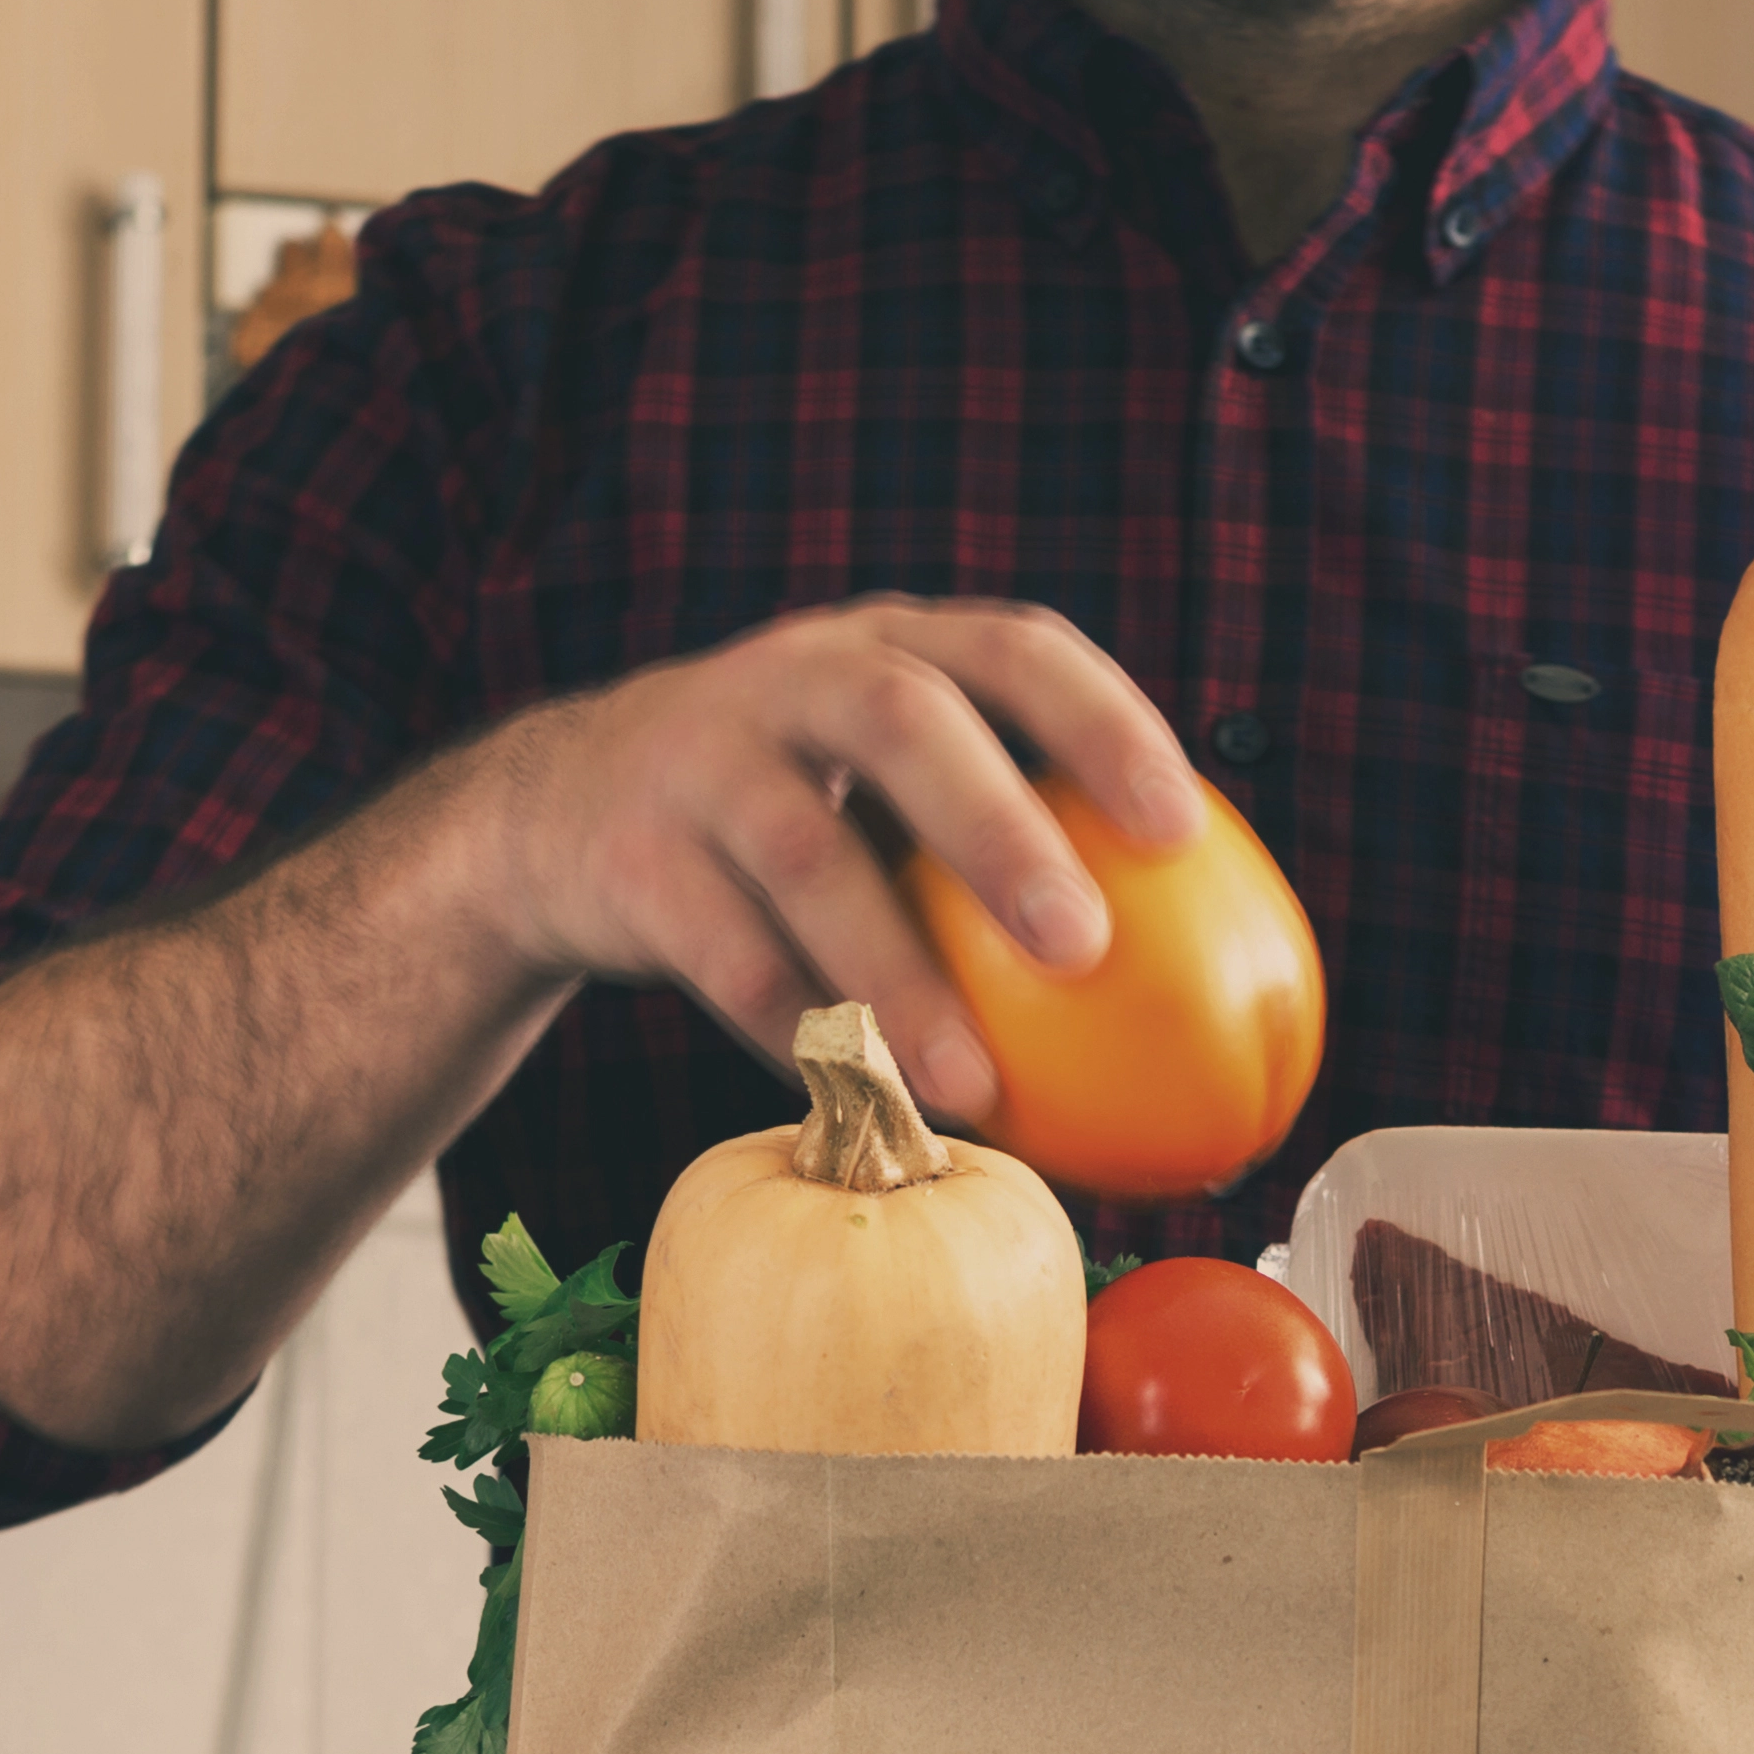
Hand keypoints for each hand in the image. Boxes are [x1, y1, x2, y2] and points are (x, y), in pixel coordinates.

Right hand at [473, 597, 1203, 1122]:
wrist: (557, 817)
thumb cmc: (789, 814)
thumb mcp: (883, 786)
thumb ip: (1003, 834)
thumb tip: (1197, 978)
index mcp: (888, 646)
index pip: (1013, 651)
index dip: (1102, 726)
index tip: (1182, 828)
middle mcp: (792, 679)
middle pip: (902, 719)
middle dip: (998, 828)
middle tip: (1085, 944)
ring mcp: (700, 759)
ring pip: (804, 855)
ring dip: (897, 975)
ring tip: (976, 1084)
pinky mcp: (630, 859)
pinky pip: (724, 958)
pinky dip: (801, 1038)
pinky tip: (870, 1106)